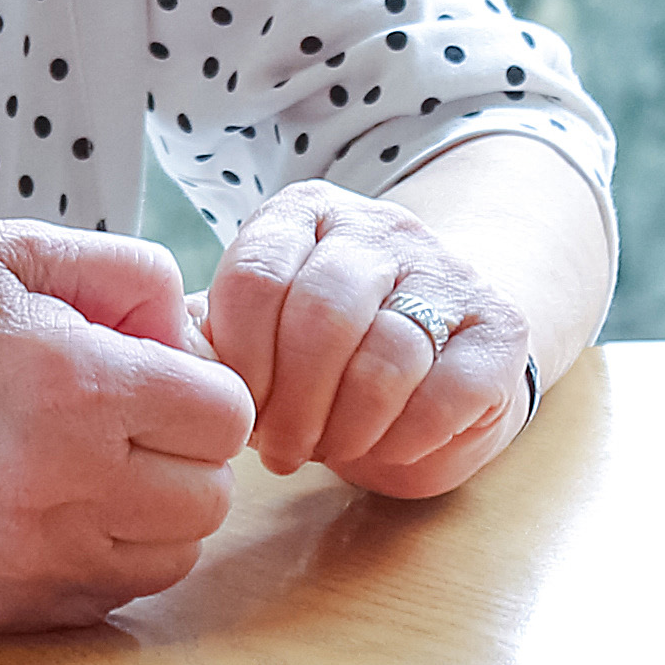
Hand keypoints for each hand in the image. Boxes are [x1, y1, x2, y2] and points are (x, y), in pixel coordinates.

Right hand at [0, 226, 254, 627]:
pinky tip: (55, 506)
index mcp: (75, 385)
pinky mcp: (4, 604)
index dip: (201, 385)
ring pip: (174, 557)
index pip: (225, 416)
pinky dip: (105, 555)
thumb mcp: (11, 252)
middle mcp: (62, 484)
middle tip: (129, 419)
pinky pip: (111, 595)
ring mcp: (31, 557)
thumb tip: (192, 334)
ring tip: (94, 464)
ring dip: (156, 512)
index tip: (157, 373)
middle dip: (186, 451)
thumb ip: (127, 274)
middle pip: (211, 497)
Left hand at [201, 179, 530, 497]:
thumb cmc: (331, 354)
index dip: (243, 365)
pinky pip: (446, 393)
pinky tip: (389, 446)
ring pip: (385, 356)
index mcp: (306, 215)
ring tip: (333, 449)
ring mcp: (447, 273)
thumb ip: (212, 338)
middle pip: (321, 314)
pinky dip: (406, 438)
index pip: (256, 278)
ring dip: (348, 427)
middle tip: (284, 449)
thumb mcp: (263, 333)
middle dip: (292, 404)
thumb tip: (164, 358)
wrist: (448, 346)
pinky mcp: (500, 329)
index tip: (241, 412)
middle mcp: (381, 229)